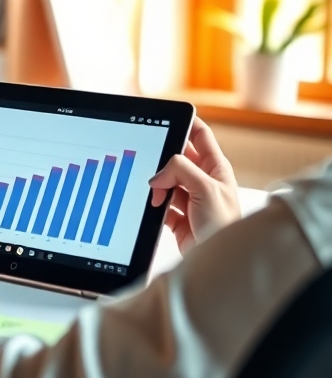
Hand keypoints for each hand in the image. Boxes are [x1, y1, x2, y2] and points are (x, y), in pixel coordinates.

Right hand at [149, 116, 239, 251]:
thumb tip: (158, 173)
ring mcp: (188, 197)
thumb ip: (180, 170)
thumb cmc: (224, 226)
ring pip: (164, 180)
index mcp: (215, 168)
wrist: (219, 262)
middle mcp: (202, 180)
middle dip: (162, 162)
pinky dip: (153, 204)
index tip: (169, 116)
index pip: (199, 135)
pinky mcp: (176, 215)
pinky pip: (158, 202)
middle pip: (175, 158)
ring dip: (157, 187)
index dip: (186, 122)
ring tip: (158, 196)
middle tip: (155, 166)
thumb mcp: (206, 188)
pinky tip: (154, 208)